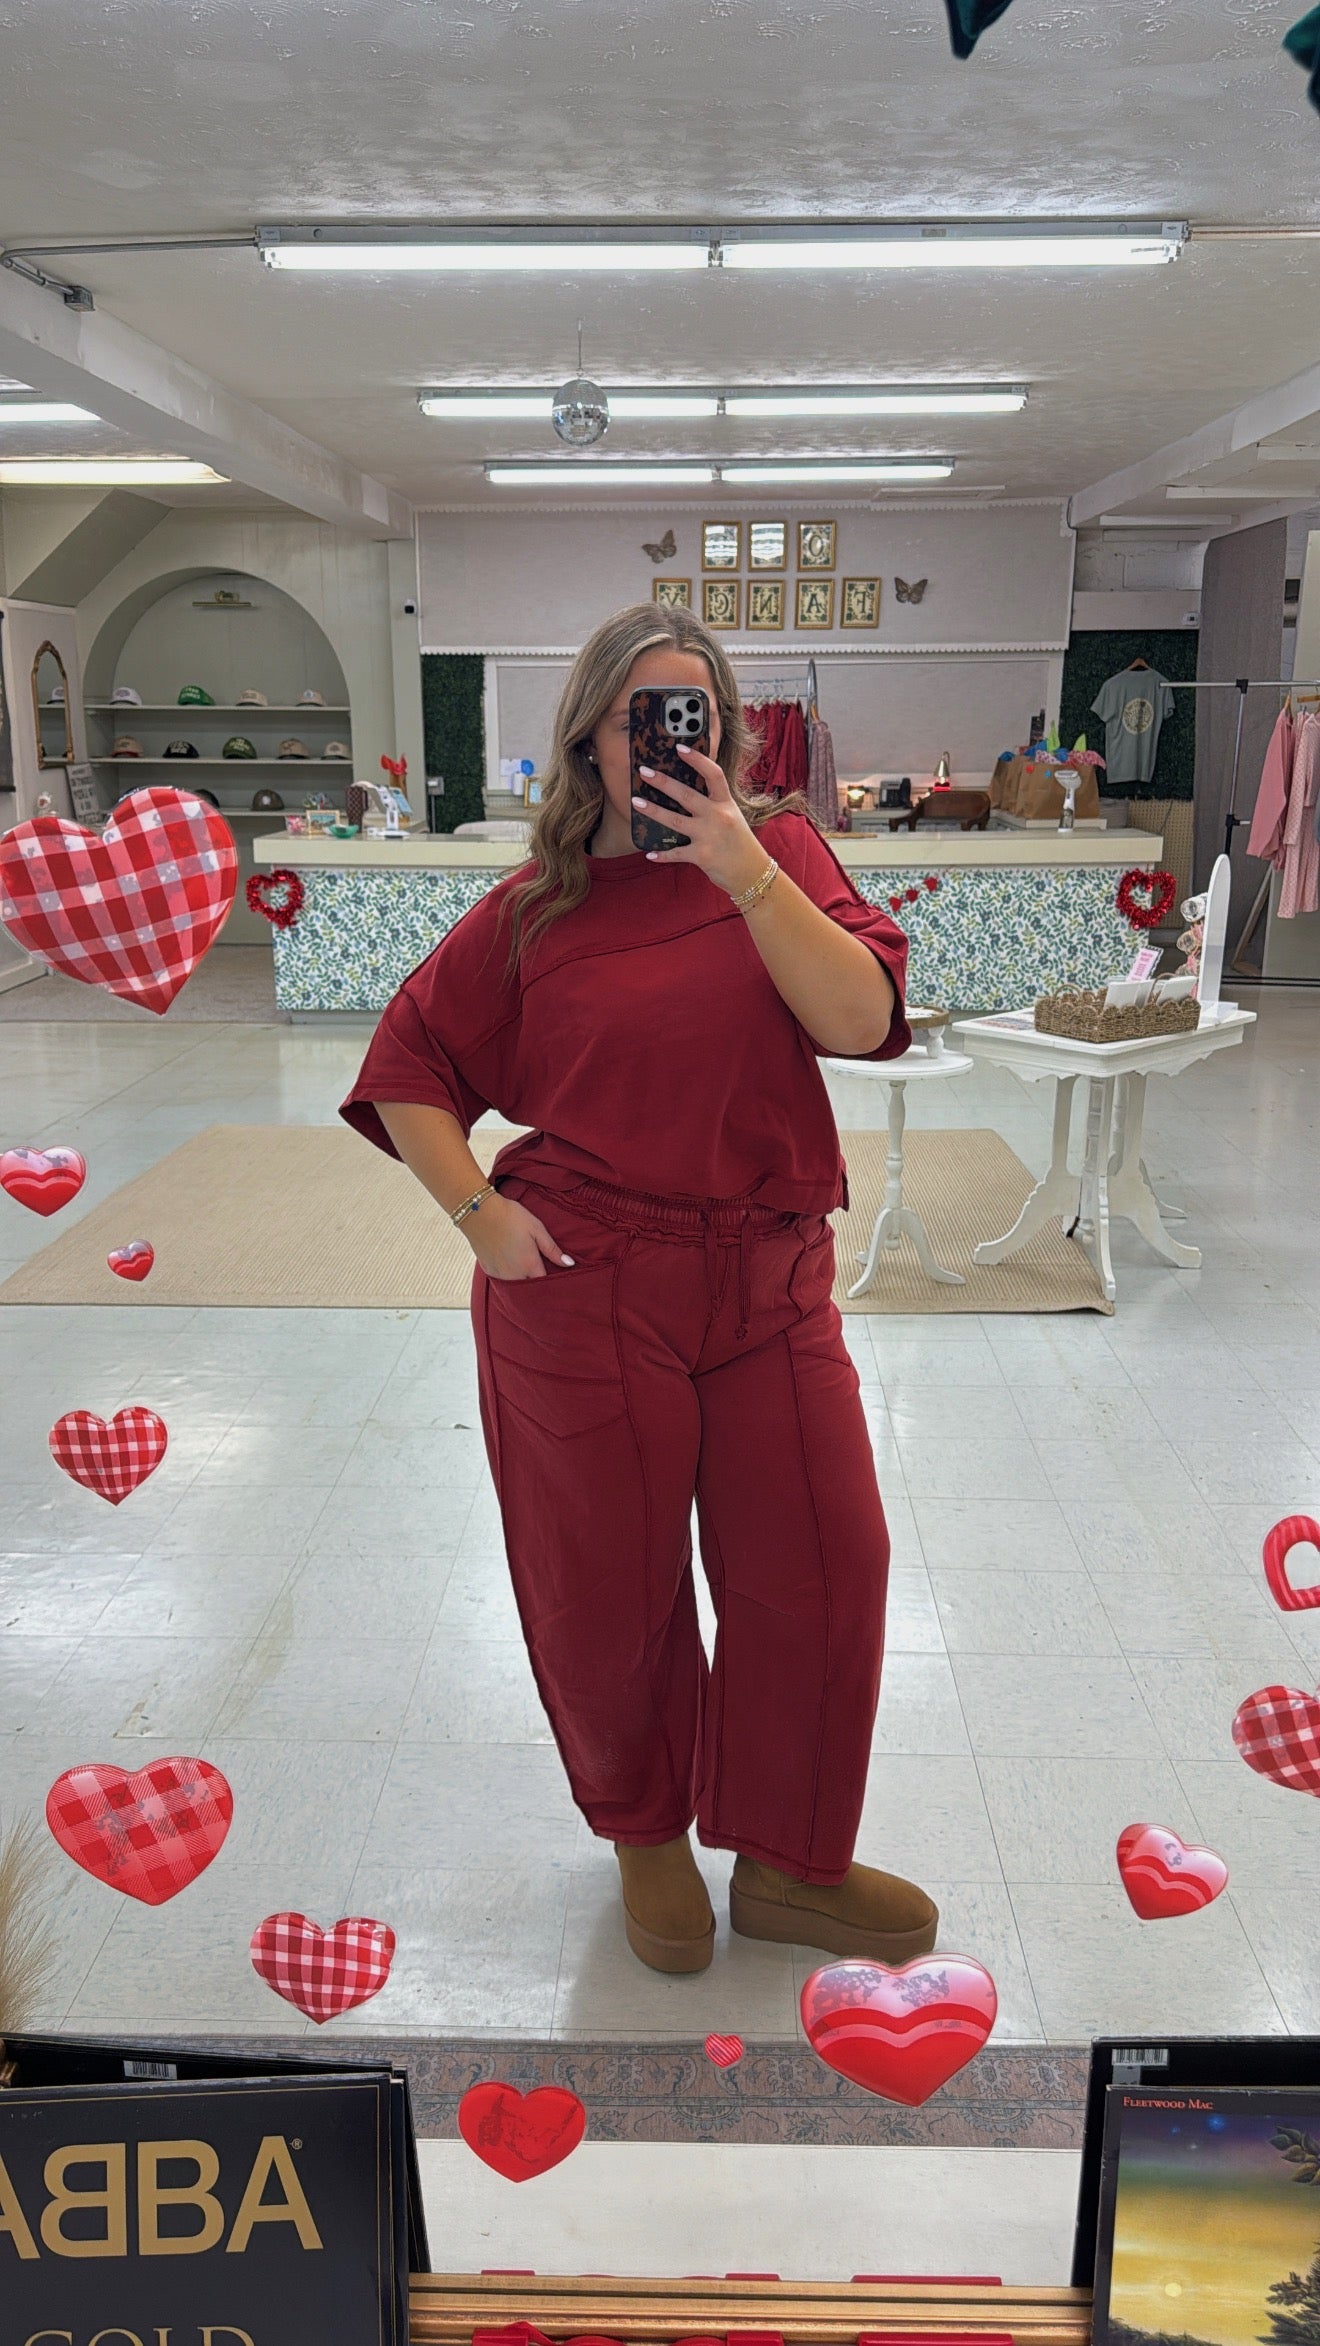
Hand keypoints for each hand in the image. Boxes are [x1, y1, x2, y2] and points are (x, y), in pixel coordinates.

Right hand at [463, 1193, 573, 1279]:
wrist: (480, 1212)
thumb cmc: (511, 1217)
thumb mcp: (536, 1228)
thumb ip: (552, 1249)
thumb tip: (569, 1264)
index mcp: (529, 1265)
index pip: (546, 1283)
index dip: (552, 1281)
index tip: (555, 1274)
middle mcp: (515, 1275)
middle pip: (531, 1288)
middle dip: (537, 1283)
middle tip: (539, 1269)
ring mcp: (500, 1275)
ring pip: (516, 1286)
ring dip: (523, 1281)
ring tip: (524, 1266)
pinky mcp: (489, 1271)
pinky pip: (503, 1281)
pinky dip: (509, 1277)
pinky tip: (510, 1264)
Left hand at [634, 746, 768, 896]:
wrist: (752, 872)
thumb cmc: (740, 843)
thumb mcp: (733, 817)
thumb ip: (714, 805)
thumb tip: (686, 793)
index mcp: (726, 803)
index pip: (713, 774)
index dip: (697, 759)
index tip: (679, 748)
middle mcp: (718, 816)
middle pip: (686, 794)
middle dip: (663, 781)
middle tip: (643, 771)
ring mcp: (709, 836)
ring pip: (675, 820)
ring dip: (653, 810)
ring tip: (636, 802)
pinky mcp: (702, 856)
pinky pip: (676, 853)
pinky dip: (662, 855)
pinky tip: (649, 854)